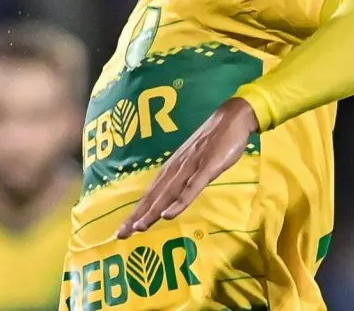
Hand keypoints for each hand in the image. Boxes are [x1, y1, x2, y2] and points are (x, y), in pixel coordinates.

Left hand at [117, 97, 259, 238]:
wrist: (232, 118)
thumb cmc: (214, 141)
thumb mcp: (195, 161)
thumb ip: (184, 177)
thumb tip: (173, 195)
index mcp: (172, 168)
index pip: (151, 194)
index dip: (136, 212)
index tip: (123, 230)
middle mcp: (176, 168)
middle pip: (154, 196)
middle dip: (137, 216)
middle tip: (121, 234)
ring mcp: (191, 167)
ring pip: (168, 194)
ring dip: (153, 211)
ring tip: (139, 228)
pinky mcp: (207, 167)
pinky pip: (192, 187)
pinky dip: (179, 201)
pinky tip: (169, 214)